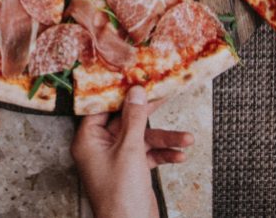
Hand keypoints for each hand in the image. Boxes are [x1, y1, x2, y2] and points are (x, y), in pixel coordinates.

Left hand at [71, 86, 193, 217]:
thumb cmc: (121, 195)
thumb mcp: (129, 150)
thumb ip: (134, 119)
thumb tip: (135, 92)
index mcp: (88, 140)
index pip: (102, 108)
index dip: (119, 95)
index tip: (134, 80)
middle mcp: (100, 147)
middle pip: (126, 122)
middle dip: (148, 115)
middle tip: (164, 96)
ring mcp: (116, 158)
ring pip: (141, 139)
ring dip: (164, 139)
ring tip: (187, 138)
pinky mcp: (131, 169)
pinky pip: (148, 154)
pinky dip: (163, 154)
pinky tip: (180, 155)